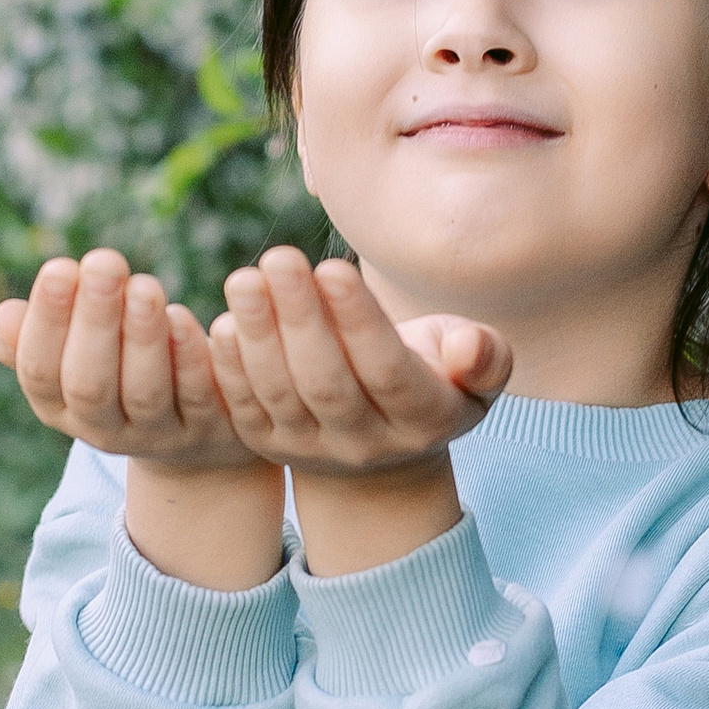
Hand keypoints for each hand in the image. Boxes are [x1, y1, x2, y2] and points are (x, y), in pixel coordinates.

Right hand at [0, 249, 273, 477]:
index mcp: (60, 407)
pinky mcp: (208, 430)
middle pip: (90, 384)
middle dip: (95, 321)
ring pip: (144, 392)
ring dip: (142, 337)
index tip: (61, 266)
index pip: (41, 372)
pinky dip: (189, 358)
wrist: (194, 437)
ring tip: (145, 284)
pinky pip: (196, 397)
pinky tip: (183, 317)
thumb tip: (5, 315)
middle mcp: (103, 430)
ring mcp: (157, 435)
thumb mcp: (75, 360)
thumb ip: (40, 339)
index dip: (48, 322)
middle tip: (105, 262)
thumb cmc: (121, 372)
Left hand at [209, 249, 508, 490]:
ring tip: (245, 279)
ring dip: (258, 334)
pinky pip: (246, 406)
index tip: (334, 267)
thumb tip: (468, 347)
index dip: (360, 322)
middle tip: (279, 257)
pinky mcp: (270, 444)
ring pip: (280, 393)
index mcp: (424, 421)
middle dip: (300, 318)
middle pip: (327, 383)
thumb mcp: (477, 373)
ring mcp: (314, 448)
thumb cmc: (435, 381)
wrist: (383, 451)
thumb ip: (485, 357)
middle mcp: (367, 444)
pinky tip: (223, 321)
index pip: (388, 372)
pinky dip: (230, 366)